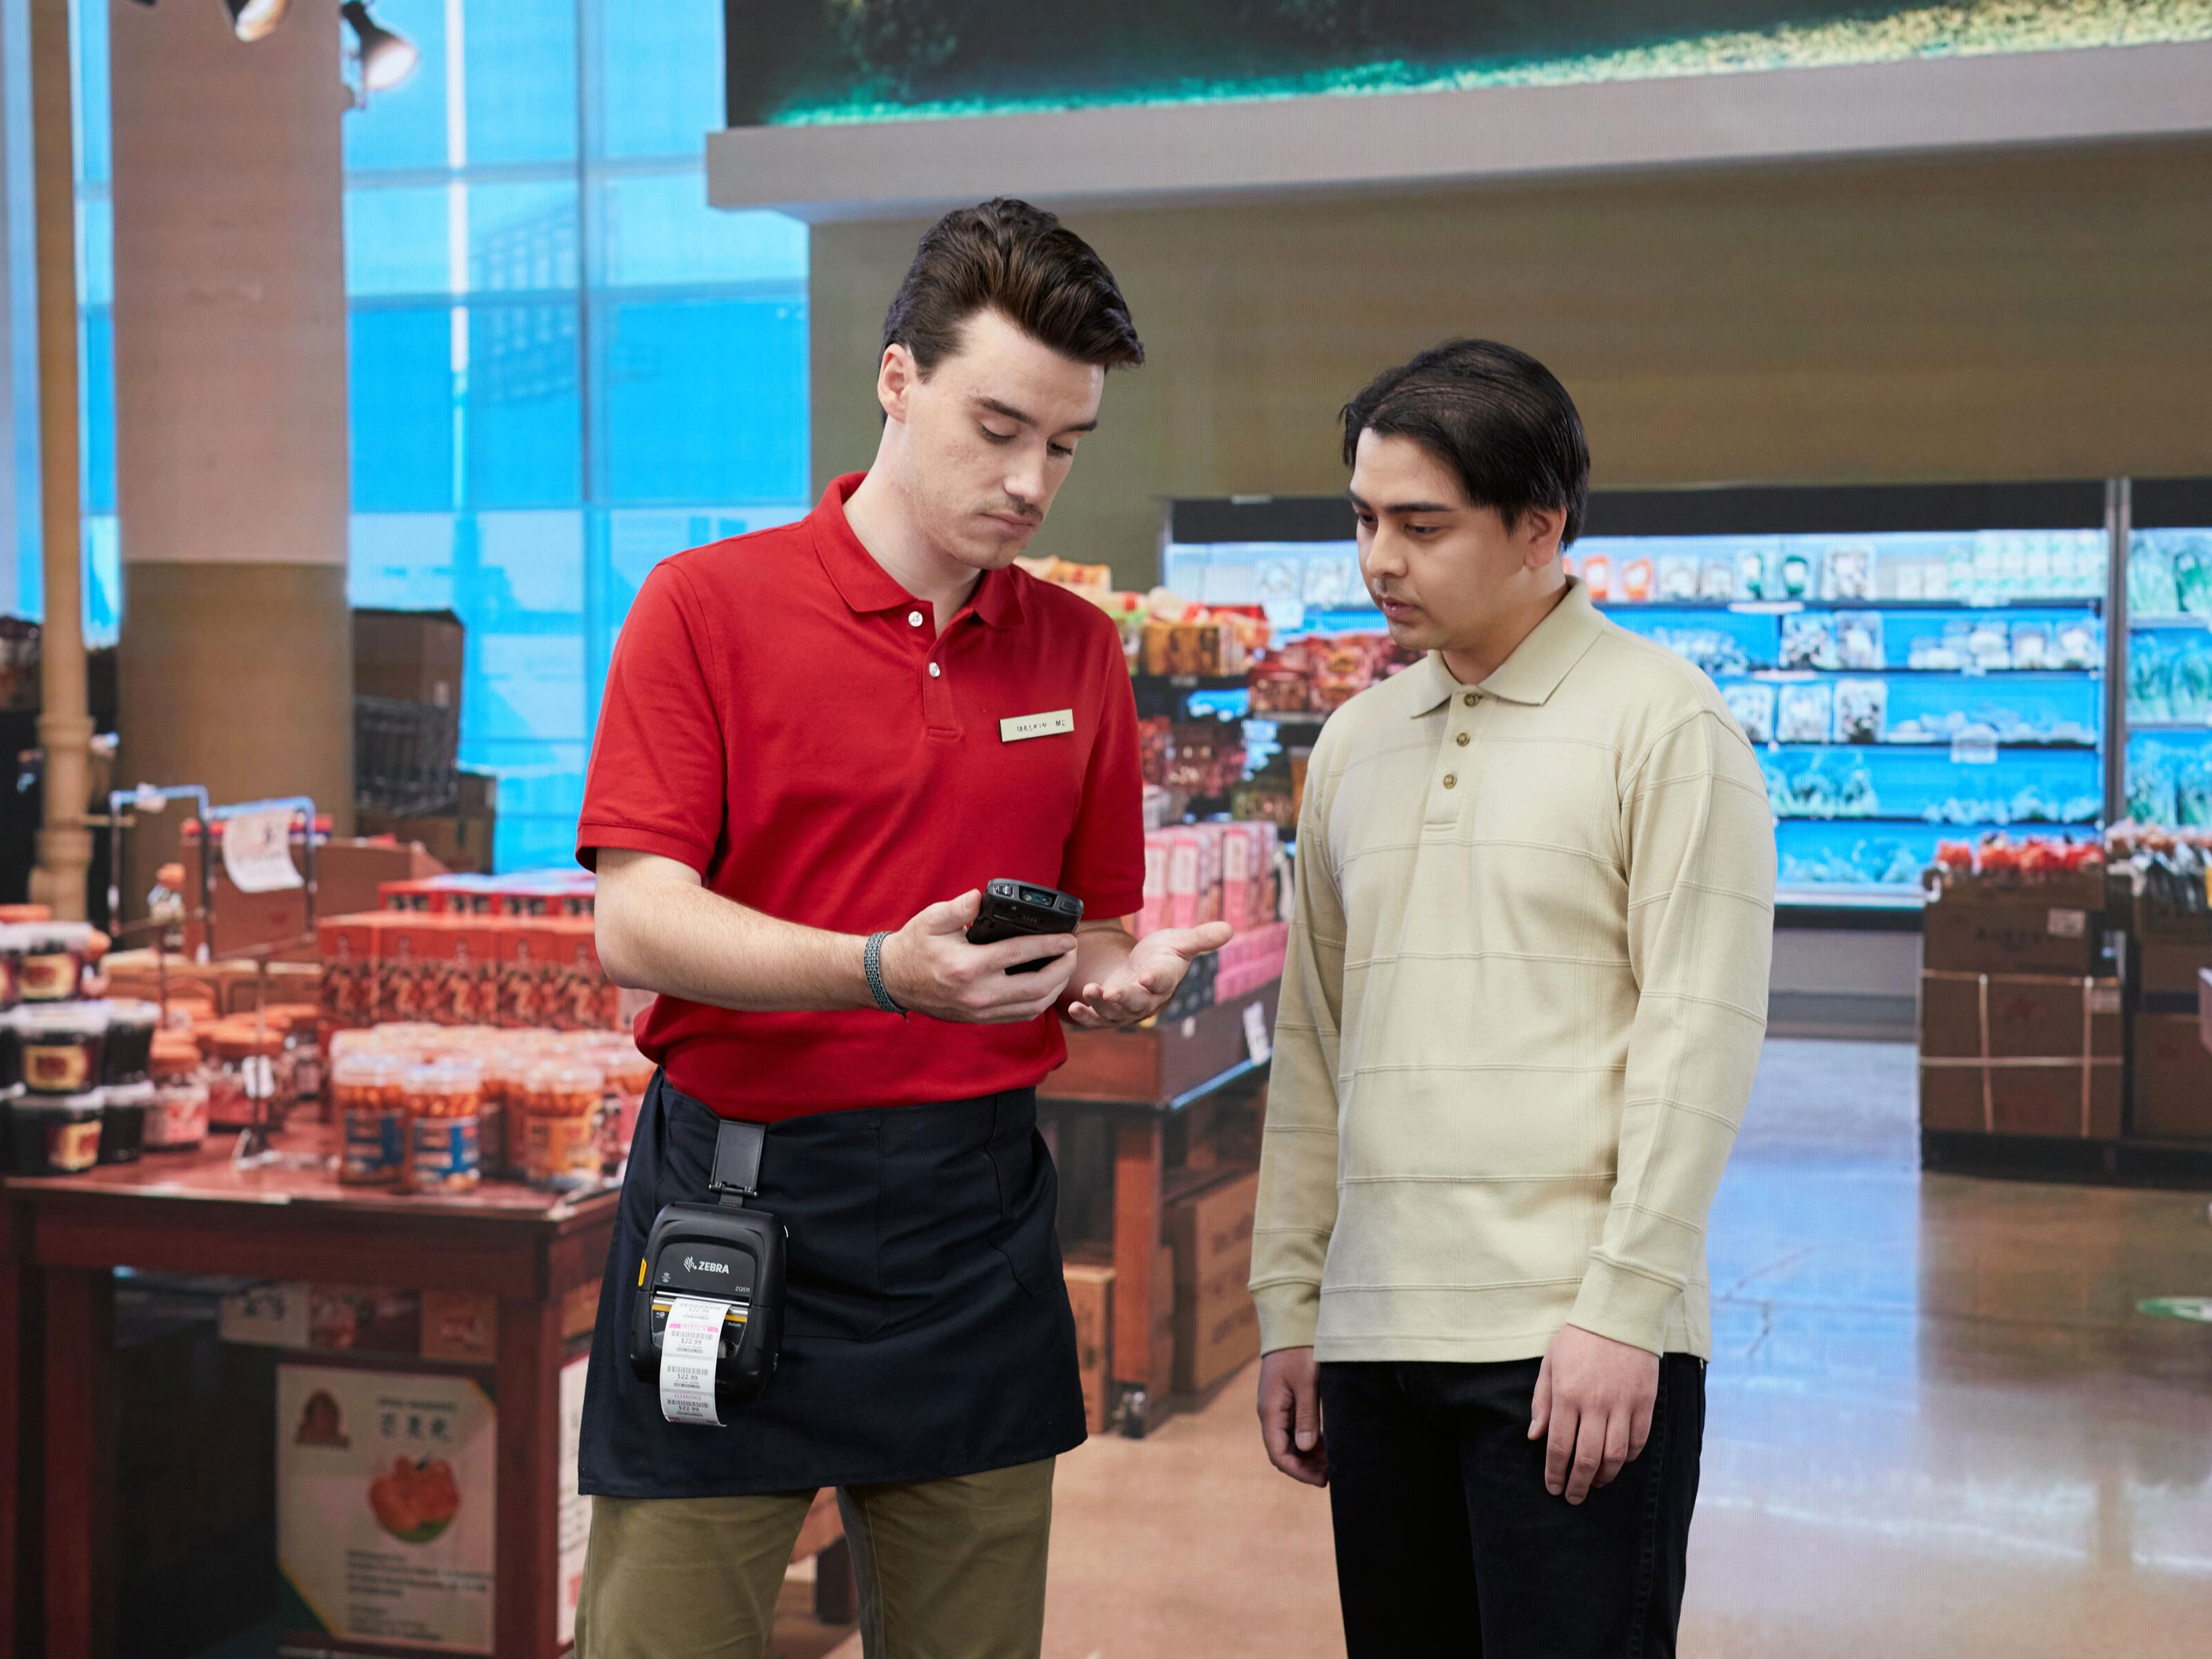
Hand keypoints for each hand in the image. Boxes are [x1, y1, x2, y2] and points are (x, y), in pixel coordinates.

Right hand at [878, 890, 1078, 1023]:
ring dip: (1055, 989)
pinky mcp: (979, 1019)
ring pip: (1032, 1007)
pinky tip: (1045, 986)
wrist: (892, 980)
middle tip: (1072, 951)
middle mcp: (977, 994)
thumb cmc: (913, 946)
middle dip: (1063, 969)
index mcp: (967, 966)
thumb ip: (959, 907)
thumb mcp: (932, 919)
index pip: (1020, 954)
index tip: (1068, 937)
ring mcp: (979, 1011)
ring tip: (1064, 968)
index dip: (1050, 945)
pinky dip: (1038, 1002)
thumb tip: (980, 896)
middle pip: (1037, 988)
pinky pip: (1019, 1016)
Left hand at [1064, 922, 1234, 1028]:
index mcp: (1165, 981)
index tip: (1147, 976)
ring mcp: (1125, 1009)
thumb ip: (1201, 938)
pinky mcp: (1107, 1012)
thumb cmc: (1164, 953)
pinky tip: (1073, 1009)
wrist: (1143, 967)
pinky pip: (1096, 1020)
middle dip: (1122, 998)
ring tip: (1089, 991)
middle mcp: (1146, 1000)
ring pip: (1113, 1013)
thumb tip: (1230, 929)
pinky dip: (1084, 1017)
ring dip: (1100, 1005)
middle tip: (1110, 992)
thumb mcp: (1181, 941)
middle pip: (1136, 1003)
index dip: (1156, 980)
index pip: (1163, 982)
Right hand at [1256, 1346, 1326, 1486]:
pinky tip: (1326, 1446)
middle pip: (1283, 1451)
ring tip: (1332, 1463)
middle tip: (1331, 1474)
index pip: (1278, 1454)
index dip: (1298, 1471)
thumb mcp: (1307, 1383)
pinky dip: (1308, 1441)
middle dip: (1305, 1467)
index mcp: (1270, 1411)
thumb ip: (1306, 1416)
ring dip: (1308, 1456)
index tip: (1321, 1480)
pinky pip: (1294, 1429)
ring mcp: (1277, 1408)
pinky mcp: (1286, 1402)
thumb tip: (1305, 1449)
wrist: (1289, 1325)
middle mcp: (1270, 1413)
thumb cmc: (1298, 1351)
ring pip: (1290, 1442)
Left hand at [1528, 1324, 1658, 1504]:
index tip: (1553, 1488)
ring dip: (1604, 1476)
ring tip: (1595, 1483)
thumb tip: (1534, 1437)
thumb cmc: (1579, 1338)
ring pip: (1615, 1456)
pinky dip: (1629, 1458)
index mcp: (1567, 1395)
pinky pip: (1638, 1441)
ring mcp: (1623, 1404)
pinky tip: (1618, 1461)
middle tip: (1573, 1498)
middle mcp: (1595, 1404)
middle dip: (1578, 1484)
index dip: (1555, 1473)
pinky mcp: (1644, 1402)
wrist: (1620, 1314)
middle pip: (1587, 1458)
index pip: (1559, 1446)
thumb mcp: (1550, 1363)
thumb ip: (1541, 1402)